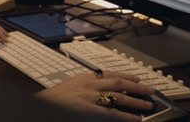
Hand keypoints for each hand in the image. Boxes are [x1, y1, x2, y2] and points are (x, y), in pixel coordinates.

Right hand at [36, 71, 154, 120]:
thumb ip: (84, 88)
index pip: (108, 73)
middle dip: (136, 86)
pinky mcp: (88, 110)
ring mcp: (89, 97)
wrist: (40, 104)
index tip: (136, 78)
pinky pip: (112, 112)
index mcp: (82, 78)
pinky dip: (126, 116)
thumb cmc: (51, 99)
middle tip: (149, 89)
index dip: (125, 76)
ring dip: (136, 100)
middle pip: (118, 82)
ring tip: (148, 104)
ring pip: (118, 96)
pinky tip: (136, 118)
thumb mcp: (68, 88)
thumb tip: (99, 91)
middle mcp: (88, 85)